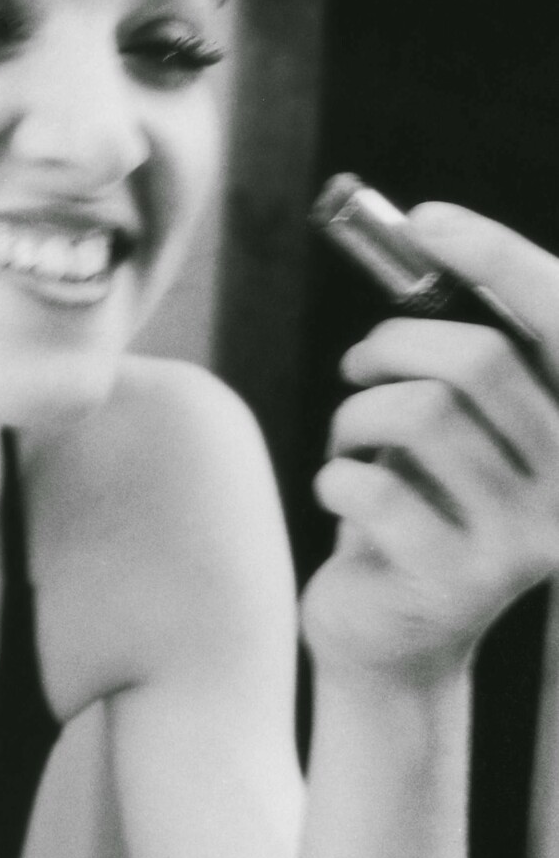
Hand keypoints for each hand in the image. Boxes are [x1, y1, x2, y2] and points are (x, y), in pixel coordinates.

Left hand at [302, 204, 558, 676]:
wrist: (392, 637)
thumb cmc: (419, 506)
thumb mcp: (450, 425)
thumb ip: (461, 354)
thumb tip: (423, 235)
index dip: (496, 257)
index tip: (426, 220)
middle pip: (477, 357)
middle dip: (393, 346)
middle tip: (357, 367)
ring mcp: (522, 538)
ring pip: (419, 412)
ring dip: (355, 414)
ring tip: (347, 441)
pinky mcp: (457, 581)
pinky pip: (373, 483)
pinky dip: (335, 475)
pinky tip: (342, 494)